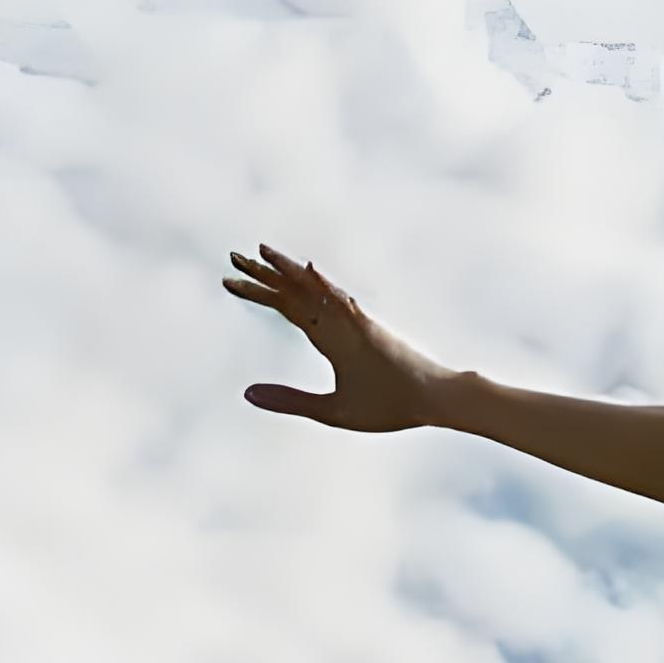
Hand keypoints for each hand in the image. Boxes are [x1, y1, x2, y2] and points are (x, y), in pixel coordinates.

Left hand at [224, 243, 454, 432]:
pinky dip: (325, 287)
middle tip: (233, 258)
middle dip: (263, 276)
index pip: (289, 309)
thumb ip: (290, 400)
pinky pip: (343, 305)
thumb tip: (247, 393)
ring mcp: (355, 324)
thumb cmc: (390, 405)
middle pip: (295, 294)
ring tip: (258, 252)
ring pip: (314, 292)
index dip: (261, 294)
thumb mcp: (330, 410)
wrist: (433, 403)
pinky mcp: (371, 329)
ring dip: (286, 271)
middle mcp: (340, 325)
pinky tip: (306, 270)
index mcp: (331, 340)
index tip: (230, 282)